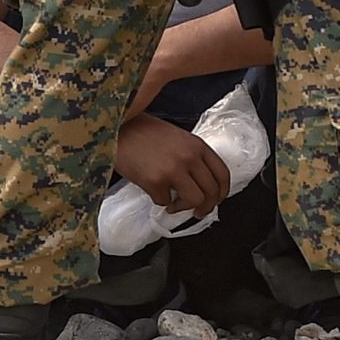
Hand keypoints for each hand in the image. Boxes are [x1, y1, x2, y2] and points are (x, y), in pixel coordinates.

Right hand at [112, 113, 228, 217]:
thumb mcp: (177, 138)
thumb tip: (202, 184)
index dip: (222, 193)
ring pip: (194, 201)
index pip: (222, 174)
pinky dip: (160, 200)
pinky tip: (153, 190)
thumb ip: (192, 157)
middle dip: (206, 207)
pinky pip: (165, 202)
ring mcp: (173, 170)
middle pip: (211, 192)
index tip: (216, 200)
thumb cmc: (144, 132)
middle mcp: (189, 157)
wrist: (117, 127)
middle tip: (197, 211)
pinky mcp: (155, 181)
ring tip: (174, 204)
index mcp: (197, 145)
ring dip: (184, 207)